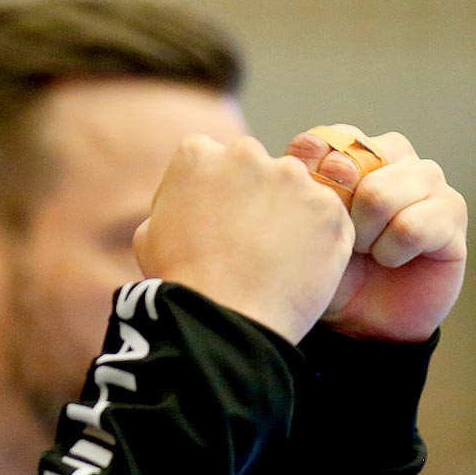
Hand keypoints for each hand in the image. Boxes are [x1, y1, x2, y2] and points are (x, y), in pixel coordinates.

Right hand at [135, 135, 352, 342]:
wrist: (223, 320)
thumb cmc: (180, 282)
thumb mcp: (147, 235)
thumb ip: (171, 204)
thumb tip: (185, 204)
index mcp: (197, 155)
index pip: (211, 158)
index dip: (213, 192)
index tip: (216, 220)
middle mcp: (247, 154)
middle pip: (257, 168)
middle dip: (255, 196)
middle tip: (249, 242)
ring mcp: (292, 178)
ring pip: (296, 190)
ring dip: (289, 215)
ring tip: (275, 260)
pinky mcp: (328, 208)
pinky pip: (327, 219)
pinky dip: (318, 241)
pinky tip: (298, 269)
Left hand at [286, 126, 466, 341]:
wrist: (361, 318)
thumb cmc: (332, 266)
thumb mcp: (307, 226)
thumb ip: (304, 184)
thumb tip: (305, 144)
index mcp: (357, 150)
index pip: (331, 138)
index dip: (314, 179)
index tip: (312, 215)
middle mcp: (396, 157)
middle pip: (356, 160)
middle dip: (338, 210)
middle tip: (342, 239)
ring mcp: (429, 182)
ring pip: (381, 193)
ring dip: (364, 234)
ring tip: (366, 252)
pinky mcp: (452, 214)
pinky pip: (411, 227)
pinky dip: (391, 252)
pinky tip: (390, 260)